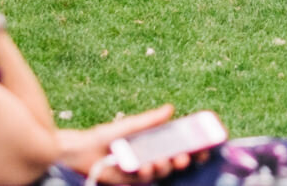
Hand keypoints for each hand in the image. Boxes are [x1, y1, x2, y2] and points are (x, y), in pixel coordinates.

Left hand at [59, 104, 196, 183]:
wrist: (80, 151)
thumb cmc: (104, 136)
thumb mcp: (131, 126)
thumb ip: (151, 120)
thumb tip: (171, 108)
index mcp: (154, 145)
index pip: (180, 146)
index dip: (195, 147)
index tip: (207, 144)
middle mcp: (151, 159)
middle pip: (175, 162)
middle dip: (184, 159)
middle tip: (186, 155)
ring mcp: (142, 172)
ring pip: (162, 172)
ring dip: (165, 166)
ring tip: (163, 159)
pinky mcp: (131, 181)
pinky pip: (145, 179)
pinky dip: (148, 172)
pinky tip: (147, 165)